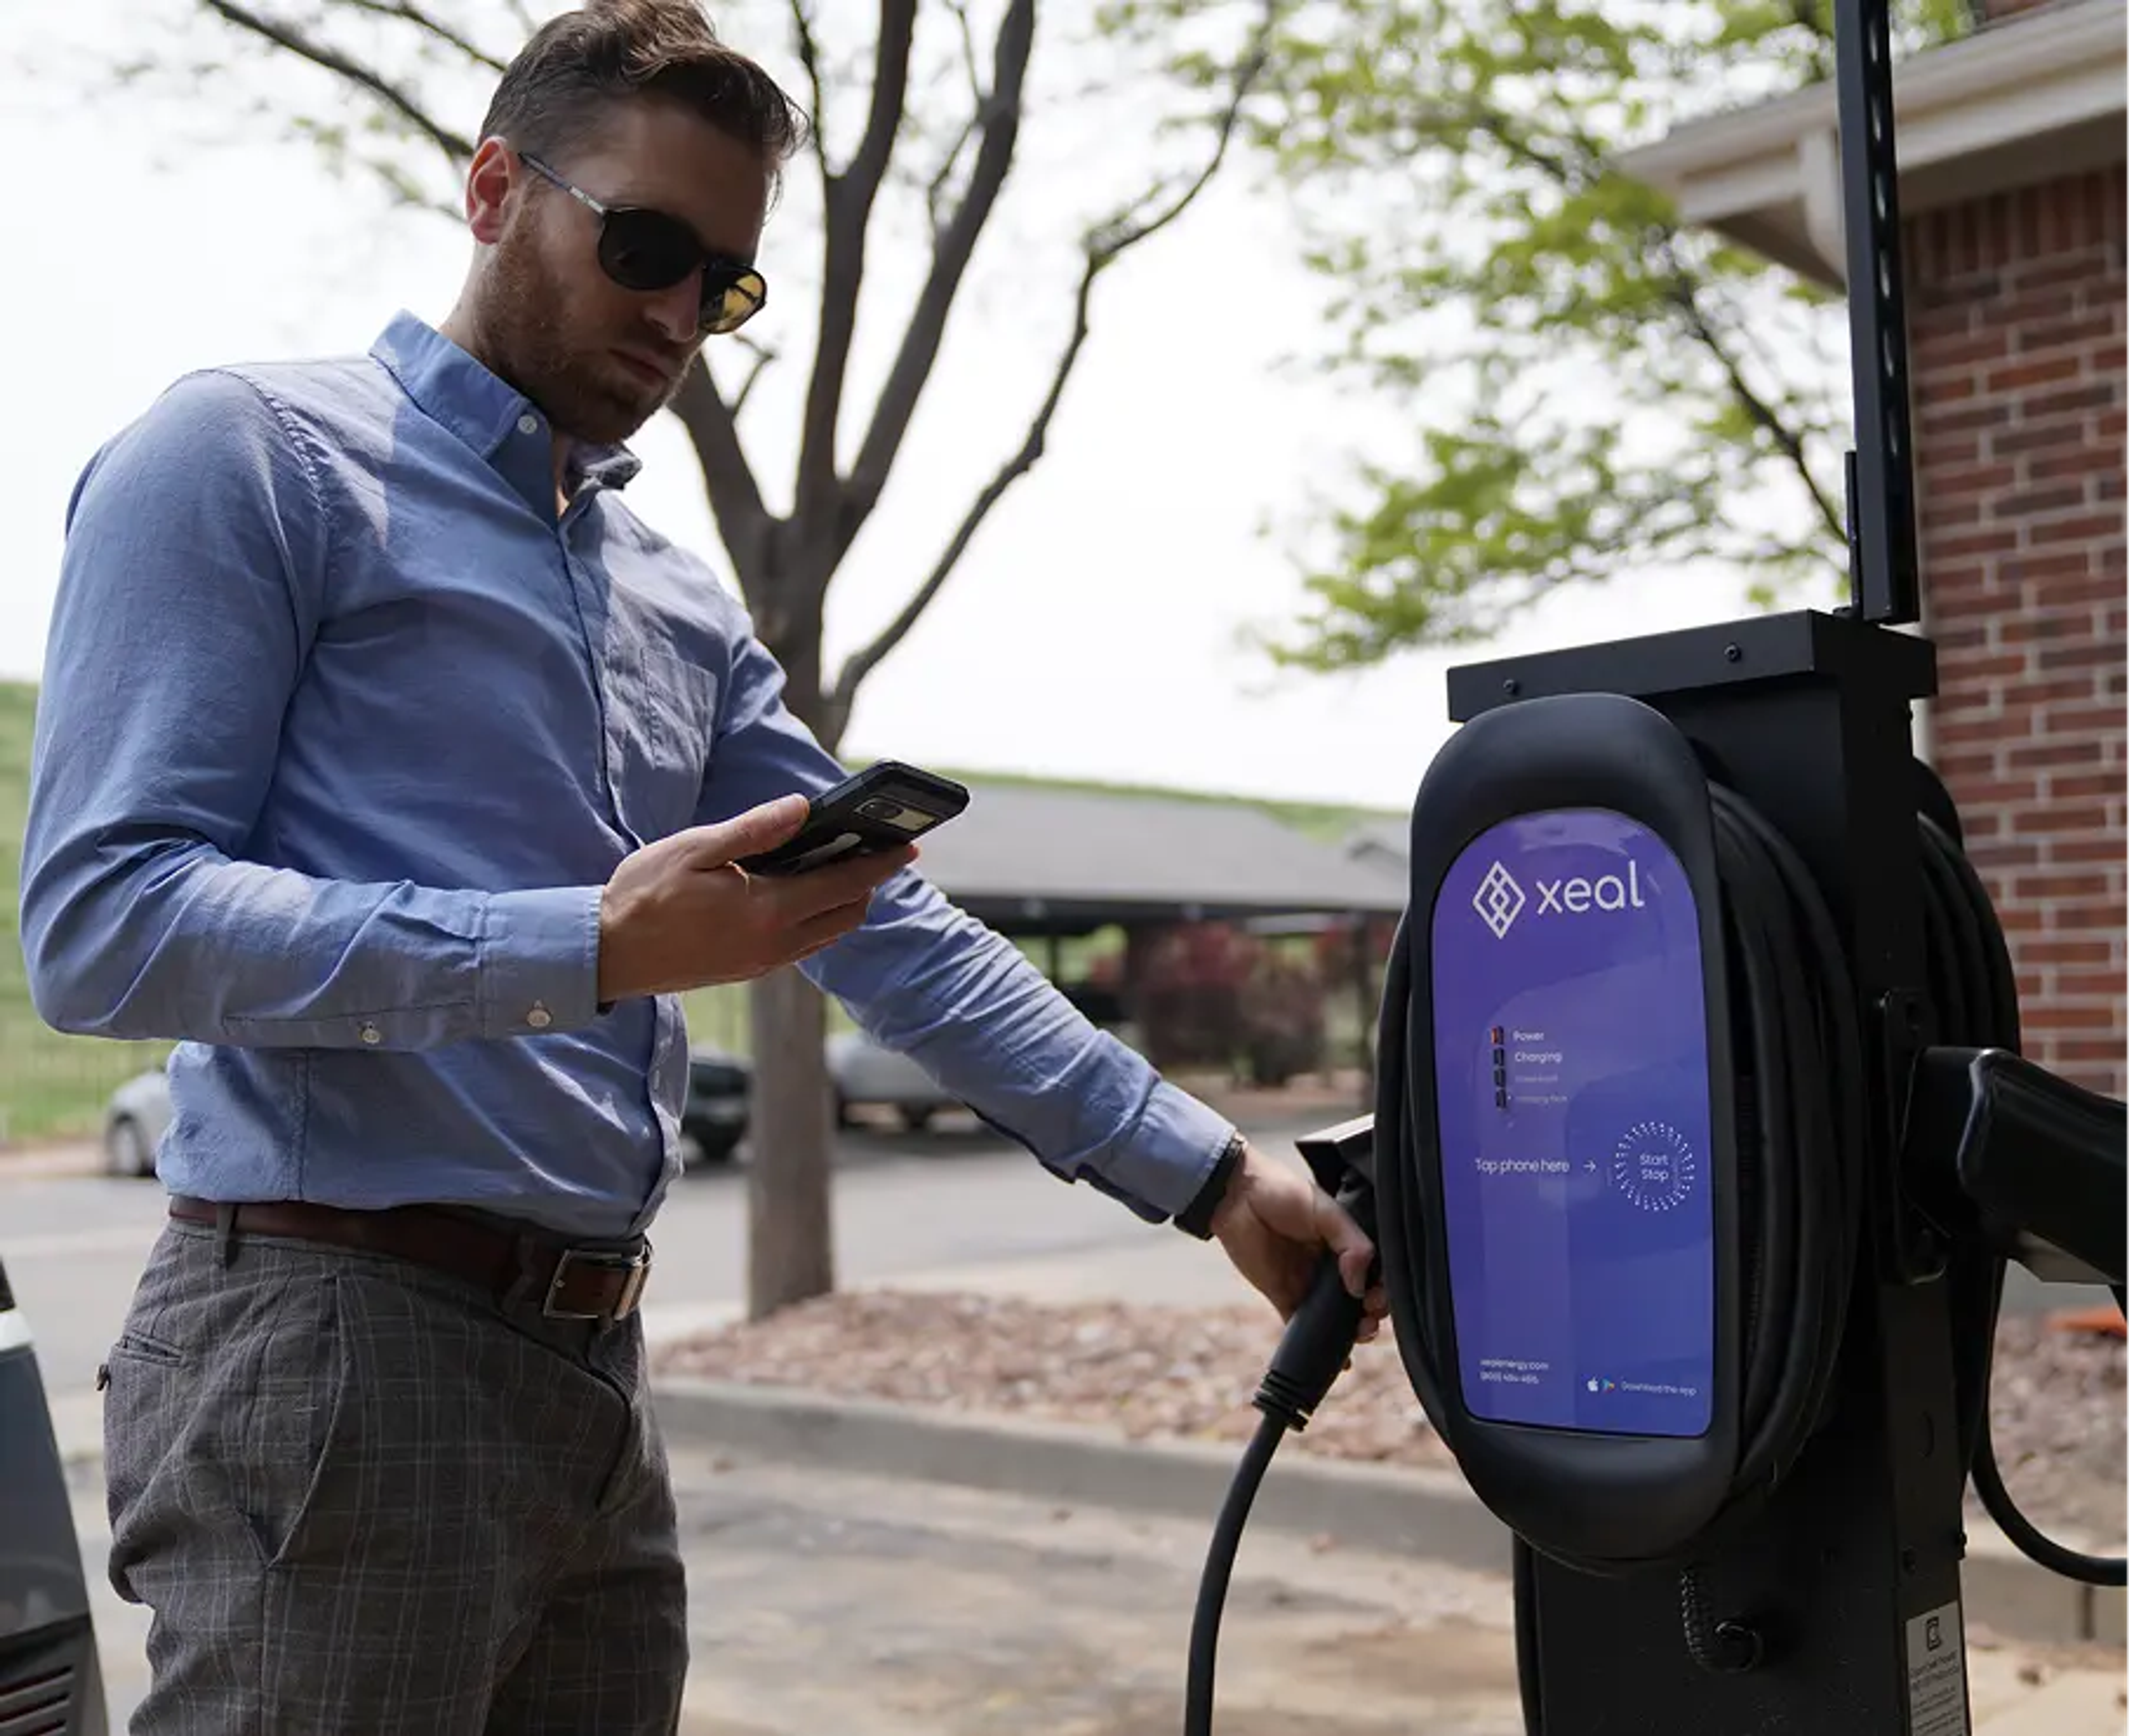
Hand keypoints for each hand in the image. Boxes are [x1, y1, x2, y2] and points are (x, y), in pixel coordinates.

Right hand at [596, 794, 915, 1002]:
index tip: (909, 846)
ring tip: (840, 867)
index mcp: (766, 910)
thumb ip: (754, 830)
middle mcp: (774, 944)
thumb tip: (803, 807)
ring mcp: (762, 963)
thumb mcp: (695, 849)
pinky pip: (802, 945)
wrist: (606, 955)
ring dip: (843, 903)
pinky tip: (799, 893)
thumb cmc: (642, 895)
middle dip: (868, 883)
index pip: (844, 883)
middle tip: (874, 851)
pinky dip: (816, 918)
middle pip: (847, 913)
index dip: (880, 864)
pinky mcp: (748, 970)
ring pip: (828, 934)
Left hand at [1210, 1142, 1388, 1342]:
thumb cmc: (1282, 1191)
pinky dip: (1317, 1343)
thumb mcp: (1325, 1210)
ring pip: (1335, 1316)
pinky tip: (1336, 1359)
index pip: (1373, 1271)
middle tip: (1371, 1319)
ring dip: (1350, 1331)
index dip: (1382, 1289)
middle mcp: (1329, 1265)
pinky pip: (1302, 1325)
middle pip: (1358, 1299)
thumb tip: (1360, 1285)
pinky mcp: (1283, 1295)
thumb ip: (1351, 1243)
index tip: (1380, 1299)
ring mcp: (1307, 1282)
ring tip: (1359, 1336)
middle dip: (1371, 1314)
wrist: (1236, 1195)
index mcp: (1343, 1242)